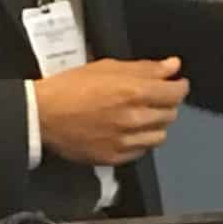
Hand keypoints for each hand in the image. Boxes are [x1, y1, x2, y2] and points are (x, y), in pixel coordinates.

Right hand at [34, 56, 189, 165]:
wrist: (42, 116)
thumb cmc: (71, 86)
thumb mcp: (107, 68)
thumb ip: (144, 68)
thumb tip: (173, 66)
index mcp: (133, 92)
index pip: (175, 93)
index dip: (180, 86)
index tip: (176, 83)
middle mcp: (134, 119)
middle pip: (170, 115)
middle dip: (167, 104)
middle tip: (155, 98)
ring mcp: (125, 141)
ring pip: (160, 136)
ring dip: (156, 124)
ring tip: (143, 116)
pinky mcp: (115, 158)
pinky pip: (142, 151)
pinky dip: (141, 141)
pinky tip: (129, 132)